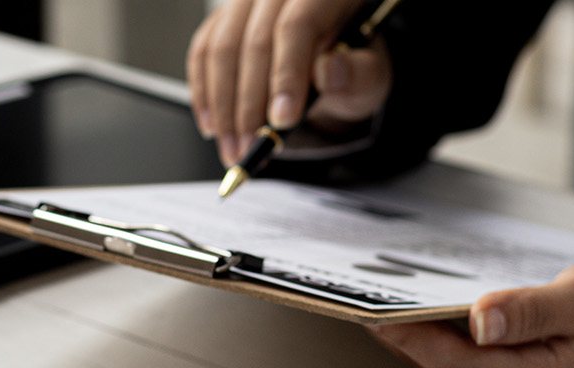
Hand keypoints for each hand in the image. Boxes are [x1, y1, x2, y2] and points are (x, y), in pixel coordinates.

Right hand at [188, 0, 392, 165]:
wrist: (332, 63)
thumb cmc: (350, 65)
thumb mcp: (370, 75)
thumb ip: (359, 74)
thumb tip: (328, 72)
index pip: (297, 26)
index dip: (286, 75)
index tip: (281, 120)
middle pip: (255, 42)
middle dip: (249, 105)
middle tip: (251, 147)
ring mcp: (247, 4)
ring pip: (222, 50)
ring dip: (223, 107)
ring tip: (232, 147)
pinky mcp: (223, 20)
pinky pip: (202, 53)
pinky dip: (205, 94)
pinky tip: (213, 126)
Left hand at [366, 261, 573, 367]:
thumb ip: (532, 310)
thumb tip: (479, 317)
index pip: (452, 361)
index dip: (405, 336)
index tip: (368, 310)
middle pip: (444, 364)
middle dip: (401, 333)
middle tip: (357, 296)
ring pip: (456, 360)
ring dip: (421, 331)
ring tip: (381, 296)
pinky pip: (474, 354)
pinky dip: (448, 330)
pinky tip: (431, 304)